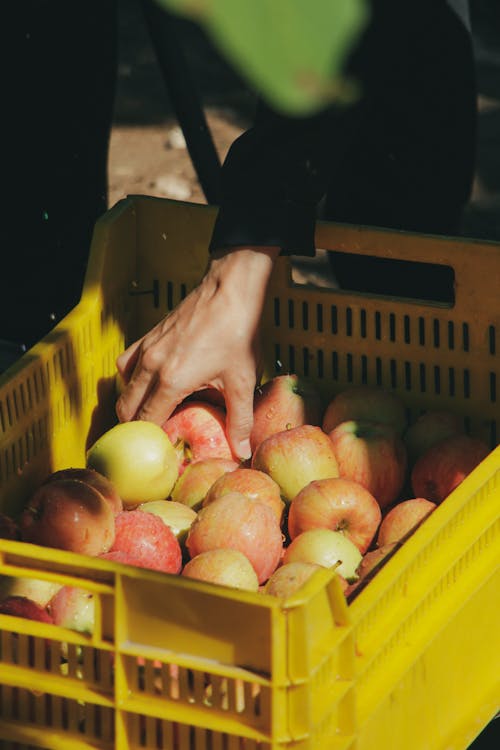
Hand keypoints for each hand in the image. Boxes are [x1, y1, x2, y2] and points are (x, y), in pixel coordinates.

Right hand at [115, 245, 279, 459]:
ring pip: (124, 386)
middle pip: (126, 408)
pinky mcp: (149, 336)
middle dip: (137, 428)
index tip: (160, 452)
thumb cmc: (238, 331)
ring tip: (155, 414)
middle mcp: (150, 366)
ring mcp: (146, 348)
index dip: (150, 442)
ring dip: (133, 404)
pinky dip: (133, 379)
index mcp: (170, 381)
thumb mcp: (242, 380)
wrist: (230, 288)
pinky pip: (128, 364)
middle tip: (156, 439)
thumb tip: (242, 450)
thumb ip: (240, 419)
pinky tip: (153, 382)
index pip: (145, 422)